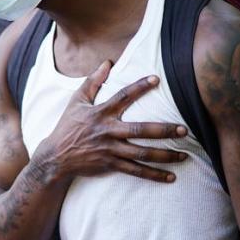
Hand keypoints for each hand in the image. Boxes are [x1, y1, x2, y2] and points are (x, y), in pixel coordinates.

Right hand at [34, 60, 188, 182]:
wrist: (55, 157)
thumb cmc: (67, 126)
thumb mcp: (76, 102)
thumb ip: (92, 82)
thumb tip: (107, 63)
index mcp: (100, 113)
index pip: (123, 97)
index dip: (139, 87)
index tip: (157, 79)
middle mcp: (107, 131)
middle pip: (139, 130)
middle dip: (163, 130)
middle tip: (184, 130)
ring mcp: (110, 150)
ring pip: (142, 153)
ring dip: (165, 155)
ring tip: (184, 155)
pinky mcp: (111, 165)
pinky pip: (136, 171)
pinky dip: (154, 175)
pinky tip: (171, 177)